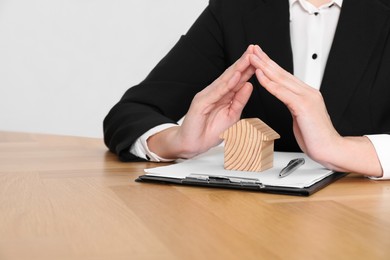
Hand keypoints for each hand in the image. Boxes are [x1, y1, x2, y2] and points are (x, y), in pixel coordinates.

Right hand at [148, 45, 255, 158]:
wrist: (192, 145)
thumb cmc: (209, 132)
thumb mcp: (232, 116)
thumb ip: (240, 101)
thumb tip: (249, 86)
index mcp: (223, 95)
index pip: (238, 79)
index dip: (249, 68)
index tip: (261, 58)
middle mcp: (215, 92)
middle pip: (232, 75)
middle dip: (244, 61)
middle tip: (255, 48)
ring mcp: (207, 95)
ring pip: (225, 80)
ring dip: (237, 68)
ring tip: (249, 57)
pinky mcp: (201, 102)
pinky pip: (216, 92)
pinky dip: (227, 83)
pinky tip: (236, 75)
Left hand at [250, 45, 381, 175]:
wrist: (330, 149)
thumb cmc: (315, 136)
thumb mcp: (301, 117)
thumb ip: (294, 105)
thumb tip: (287, 100)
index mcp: (305, 94)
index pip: (284, 76)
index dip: (270, 65)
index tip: (259, 58)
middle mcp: (306, 92)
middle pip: (281, 73)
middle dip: (265, 60)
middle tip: (253, 49)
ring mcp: (306, 97)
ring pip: (281, 79)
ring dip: (264, 67)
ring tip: (252, 58)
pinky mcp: (303, 106)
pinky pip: (282, 92)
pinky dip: (270, 83)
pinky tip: (260, 75)